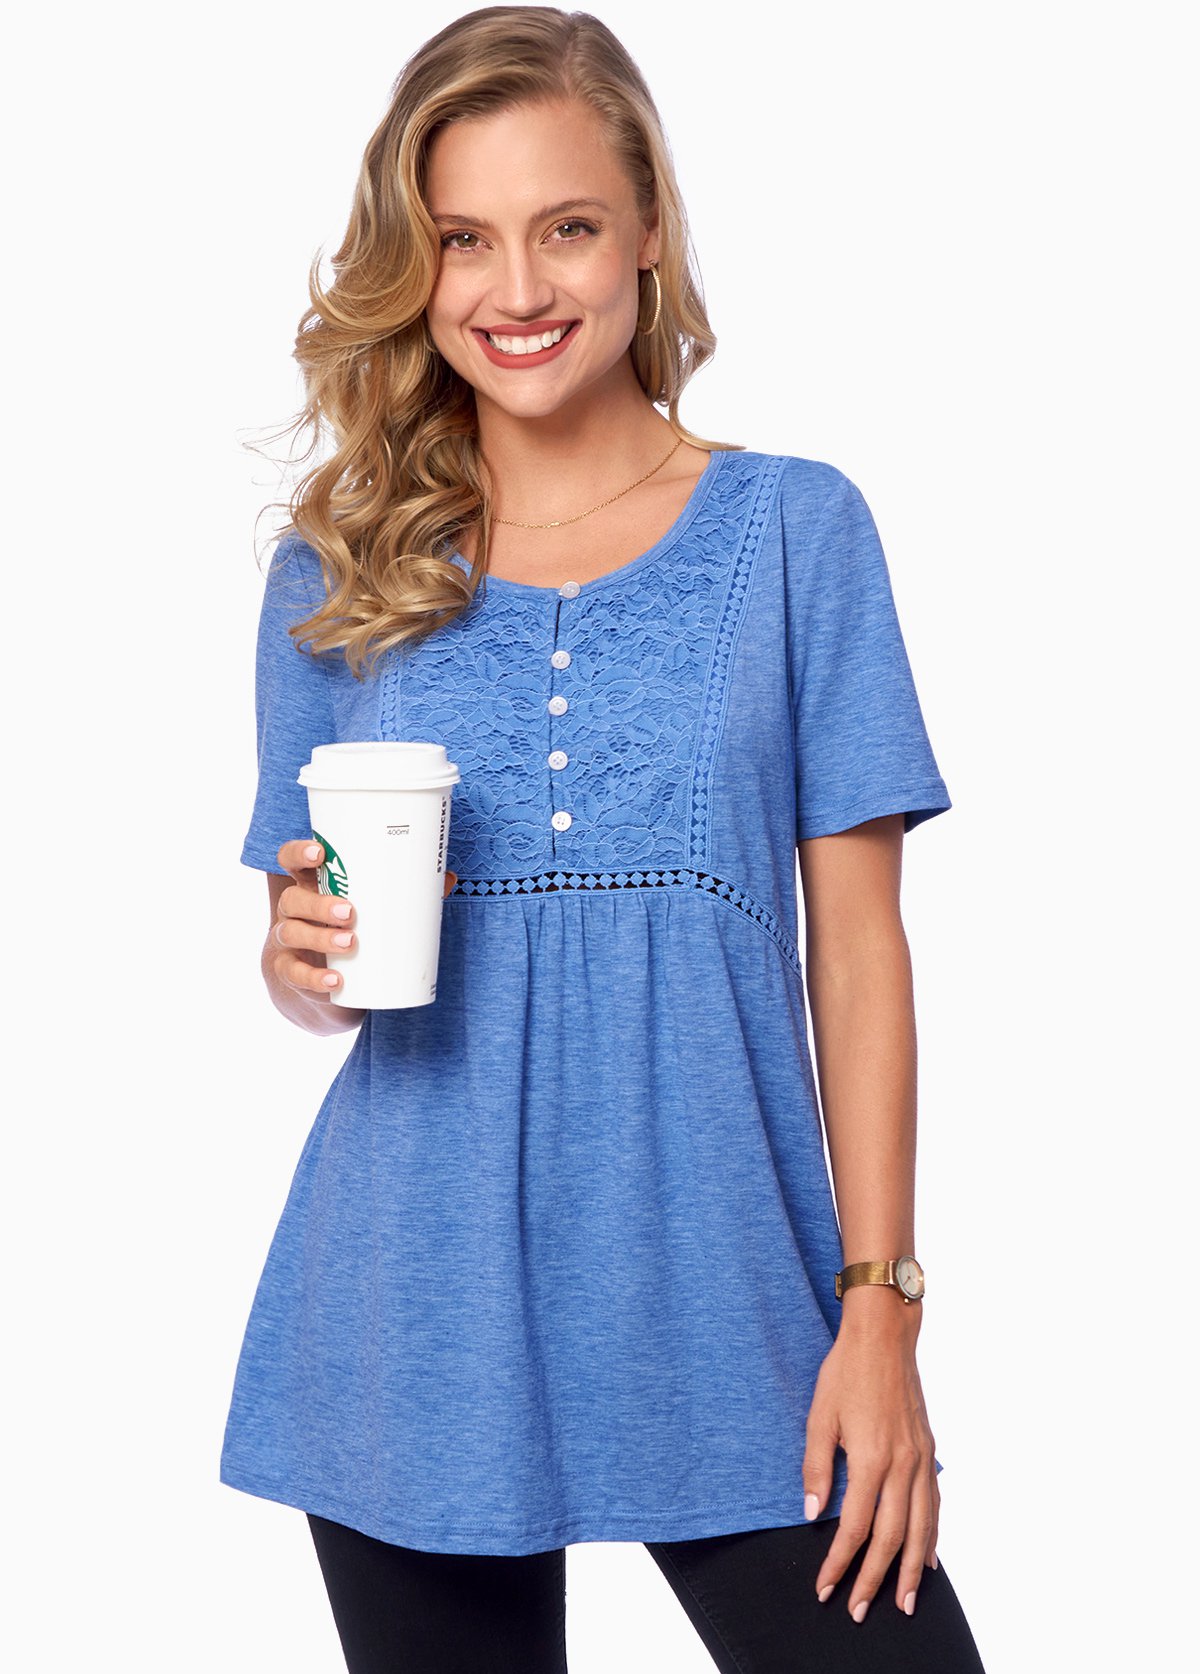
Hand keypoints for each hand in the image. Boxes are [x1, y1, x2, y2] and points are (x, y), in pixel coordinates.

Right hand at [270, 838, 457, 1001]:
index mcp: (312, 885)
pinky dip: (315, 978)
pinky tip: (335, 980)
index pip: (291, 860)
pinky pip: (294, 973)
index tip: (319, 852)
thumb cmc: (352, 928)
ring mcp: (287, 941)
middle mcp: (294, 910)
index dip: (298, 853)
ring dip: (319, 937)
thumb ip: (405, 893)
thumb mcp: (371, 910)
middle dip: (318, 903)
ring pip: (291, 932)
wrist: (324, 979)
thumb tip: (448, 878)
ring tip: (350, 942)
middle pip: (292, 898)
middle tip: (349, 911)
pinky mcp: (289, 971)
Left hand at [802, 1292, 938, 1620]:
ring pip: (921, 1528)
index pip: (855, 1528)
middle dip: (875, 1579)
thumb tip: (812, 1514)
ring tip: (905, 1602)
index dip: (839, 1562)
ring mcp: (919, 1459)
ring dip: (913, 1569)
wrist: (884, 1336)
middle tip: (859, 1609)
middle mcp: (902, 1465)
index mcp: (871, 1458)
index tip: (825, 1587)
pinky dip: (933, 1536)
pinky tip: (929, 1557)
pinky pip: (934, 1504)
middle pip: (892, 1538)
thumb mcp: (819, 1416)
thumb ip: (816, 1468)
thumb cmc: (846, 1371)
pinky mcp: (927, 1450)